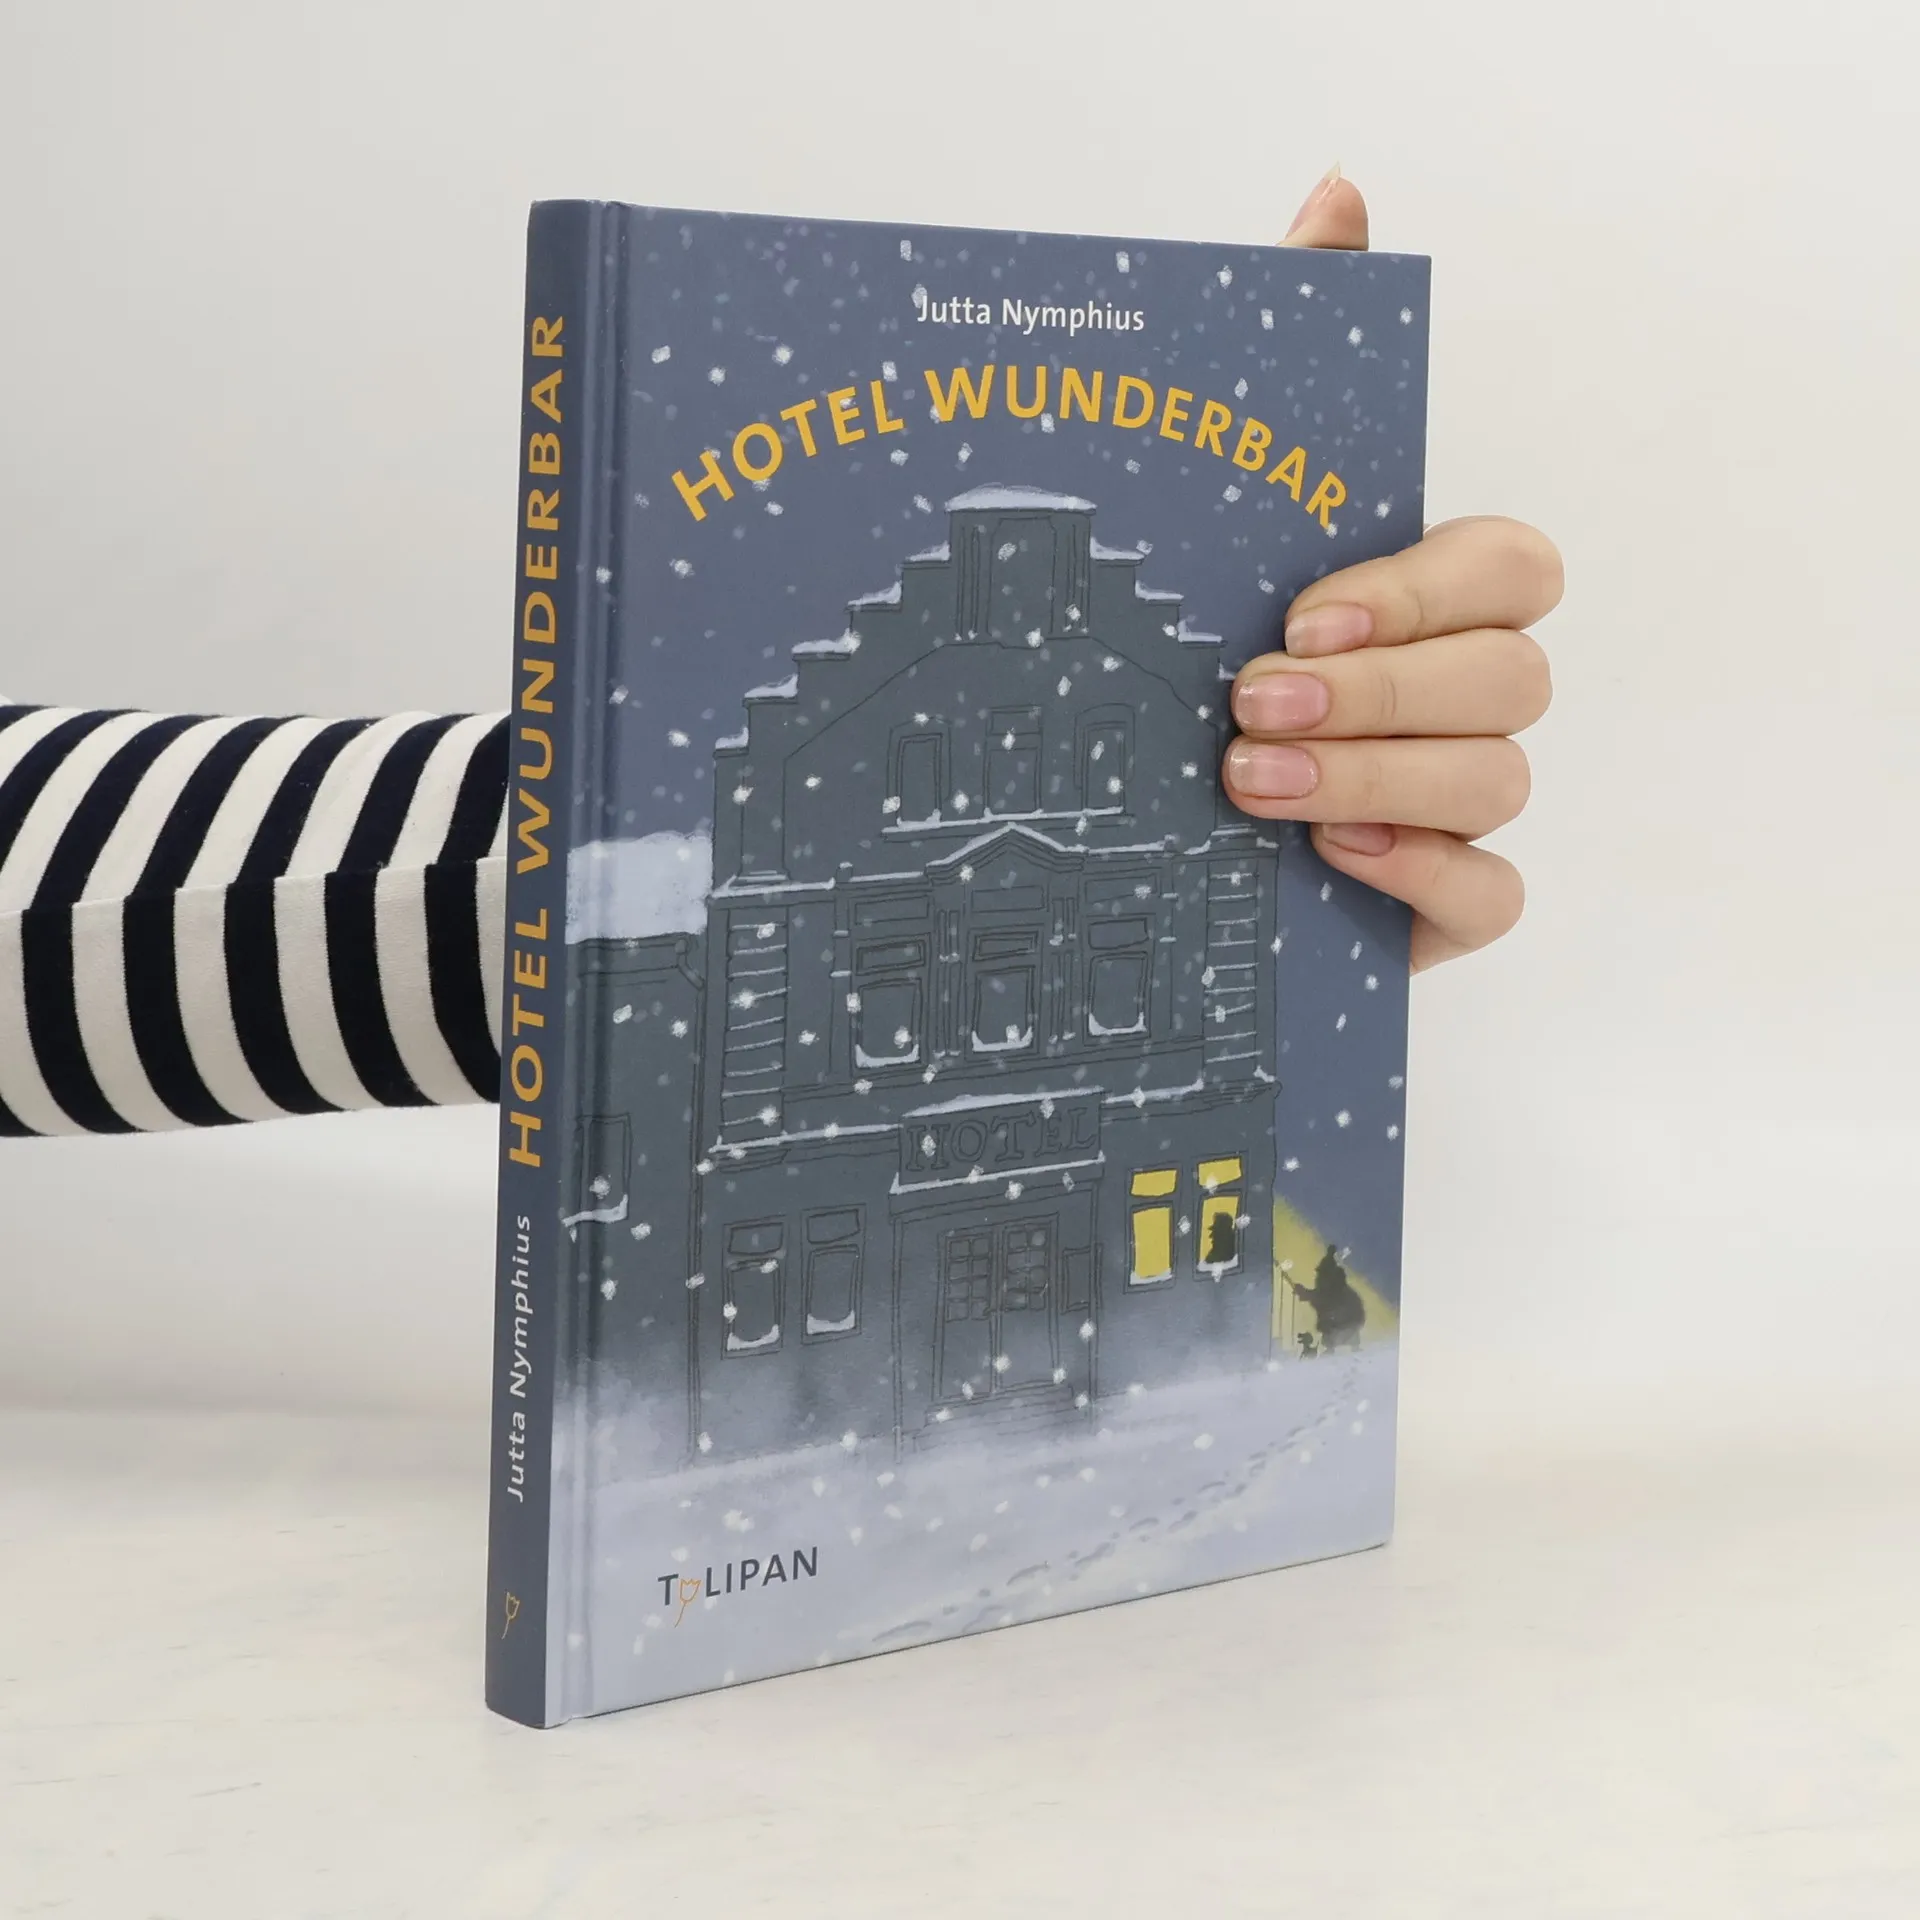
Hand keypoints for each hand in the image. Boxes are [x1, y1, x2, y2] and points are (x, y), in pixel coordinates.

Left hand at [1222, 169, 1562, 971]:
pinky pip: (1494, 891)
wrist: (1132, 827)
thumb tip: (1338, 198)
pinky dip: (1426, 875)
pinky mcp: (1443, 897)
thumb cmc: (1201, 652)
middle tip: (1249, 702)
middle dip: (1385, 690)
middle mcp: (1464, 692)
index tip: (1301, 613)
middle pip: (1510, 675)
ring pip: (1499, 778)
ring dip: (1378, 777)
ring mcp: (1464, 797)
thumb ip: (1294, 349)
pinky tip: (1331, 861)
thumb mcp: (1225, 513)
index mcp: (1430, 599)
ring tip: (1248, 782)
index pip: (1509, 566)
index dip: (1423, 587)